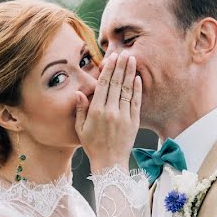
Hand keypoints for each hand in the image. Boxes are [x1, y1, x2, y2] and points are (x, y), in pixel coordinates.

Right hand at [75, 50, 141, 171]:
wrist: (110, 163)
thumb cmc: (92, 145)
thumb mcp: (80, 128)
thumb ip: (81, 109)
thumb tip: (79, 92)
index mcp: (96, 112)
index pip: (103, 85)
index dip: (108, 70)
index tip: (111, 58)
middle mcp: (111, 112)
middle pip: (116, 84)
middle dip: (120, 67)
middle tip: (124, 53)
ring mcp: (124, 116)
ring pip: (127, 90)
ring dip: (130, 73)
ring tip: (132, 59)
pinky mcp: (134, 122)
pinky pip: (136, 102)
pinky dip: (137, 89)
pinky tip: (137, 78)